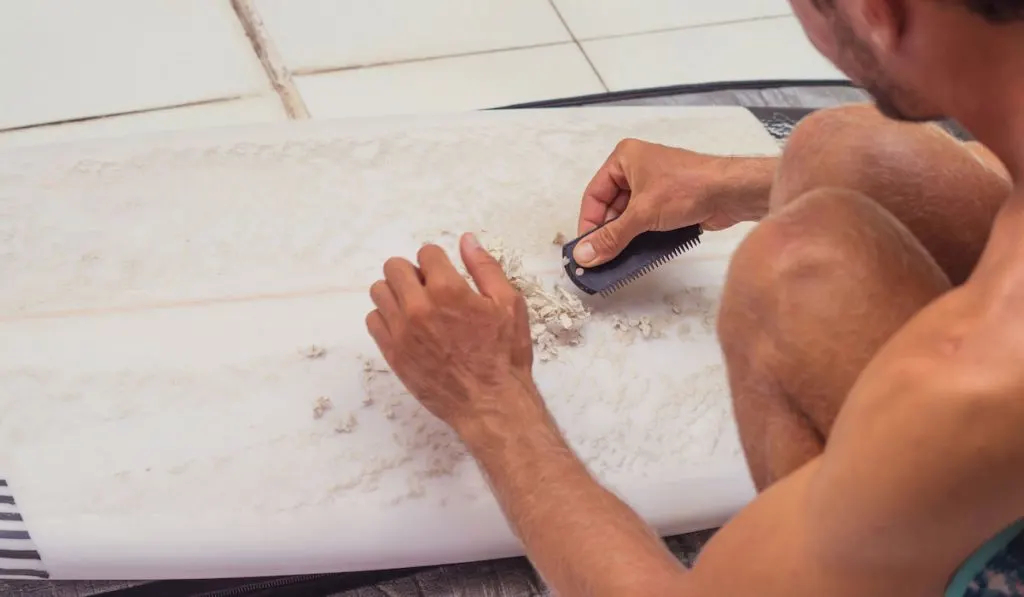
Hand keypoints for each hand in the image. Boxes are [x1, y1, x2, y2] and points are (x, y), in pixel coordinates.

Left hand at [366, 233, 541, 431]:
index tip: (446, 275)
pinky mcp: (393, 353)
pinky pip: (373, 321)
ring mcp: (401, 331)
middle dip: (412, 272)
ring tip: (416, 307)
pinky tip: (407, 327)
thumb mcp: (508, 304)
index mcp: (448, 289)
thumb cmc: (504, 355)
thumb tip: (467, 240)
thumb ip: (485, 268)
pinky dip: (386, 318)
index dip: (438, 262)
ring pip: (379, 291)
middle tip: (429, 290)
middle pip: (394, 267)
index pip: (426, 253)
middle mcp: (418, 306)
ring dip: (396, 292)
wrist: (490, 403)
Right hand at [574, 139, 747, 266]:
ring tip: (617, 262)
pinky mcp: (669, 201)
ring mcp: (654, 185)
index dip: (589, 223)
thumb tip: (583, 256)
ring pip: (629, 216)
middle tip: (601, 260)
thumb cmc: (686, 189)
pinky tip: (637, 256)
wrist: (732, 192)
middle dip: (607, 233)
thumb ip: (611, 237)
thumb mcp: (642, 214)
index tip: (586, 249)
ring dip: (623, 238)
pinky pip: (646, 221)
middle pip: (611, 207)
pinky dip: (640, 237)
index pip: (594, 195)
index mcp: (624, 158)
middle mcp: (636, 168)